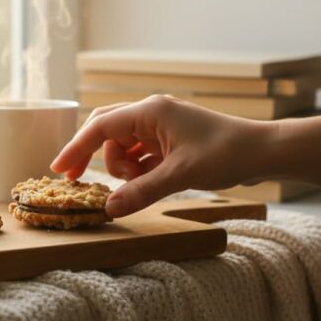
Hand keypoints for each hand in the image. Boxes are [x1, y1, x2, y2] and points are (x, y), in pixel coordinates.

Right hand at [51, 95, 270, 217]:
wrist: (262, 152)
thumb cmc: (225, 154)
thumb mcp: (180, 175)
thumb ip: (142, 191)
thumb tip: (109, 209)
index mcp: (150, 112)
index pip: (100, 127)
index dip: (76, 148)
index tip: (58, 169)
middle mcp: (151, 114)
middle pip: (106, 131)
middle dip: (90, 155)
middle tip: (75, 180)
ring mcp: (160, 127)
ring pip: (123, 147)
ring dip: (123, 168)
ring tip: (140, 184)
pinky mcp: (169, 141)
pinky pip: (140, 154)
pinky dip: (137, 171)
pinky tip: (148, 183)